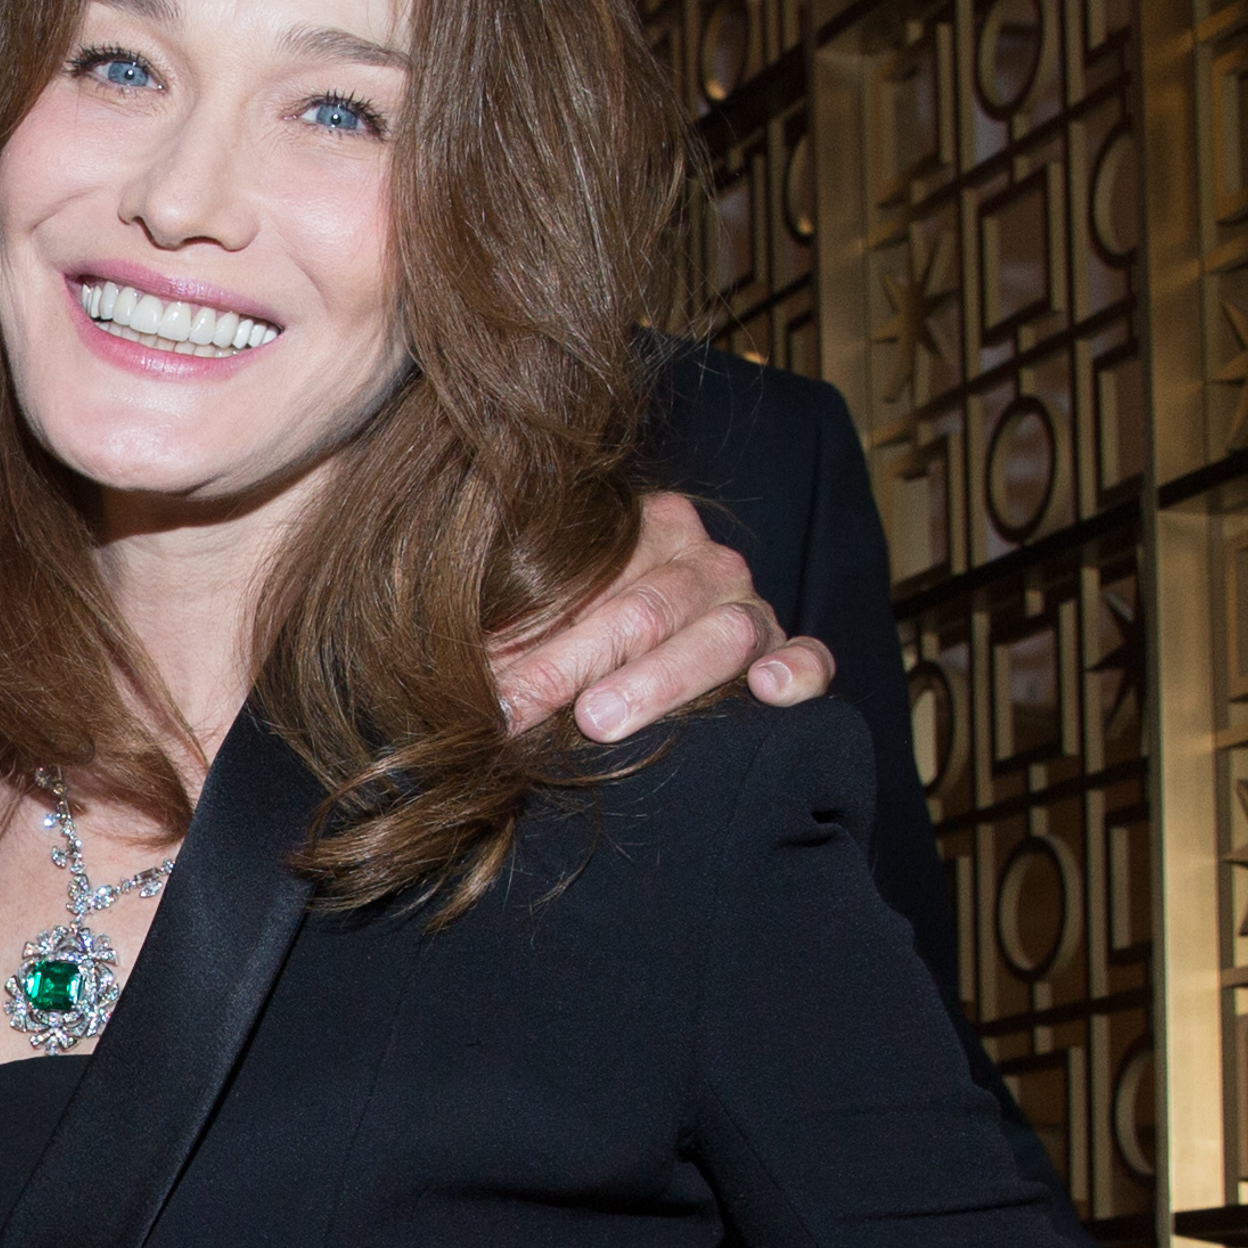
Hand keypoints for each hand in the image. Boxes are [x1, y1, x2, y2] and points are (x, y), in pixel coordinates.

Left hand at [492, 491, 832, 740]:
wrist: (668, 643)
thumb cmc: (584, 638)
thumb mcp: (544, 616)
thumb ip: (508, 628)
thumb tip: (439, 662)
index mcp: (644, 531)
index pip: (586, 574)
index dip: (528, 628)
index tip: (476, 680)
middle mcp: (703, 562)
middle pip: (641, 608)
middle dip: (571, 662)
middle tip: (519, 705)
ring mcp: (750, 606)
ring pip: (718, 635)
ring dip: (658, 679)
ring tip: (600, 717)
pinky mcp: (790, 651)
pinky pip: (809, 657)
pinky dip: (796, 671)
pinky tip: (766, 691)